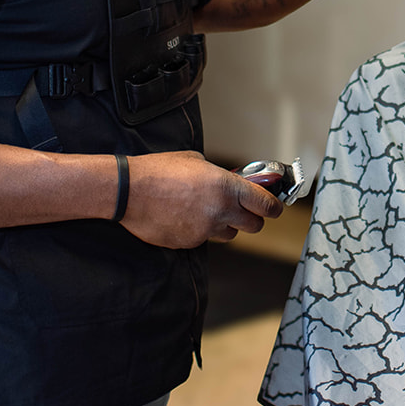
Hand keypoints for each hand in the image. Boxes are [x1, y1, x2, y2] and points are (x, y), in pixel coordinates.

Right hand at [119, 151, 281, 247]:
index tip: (276, 208)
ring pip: (229, 235)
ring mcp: (204, 230)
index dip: (274, 208)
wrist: (128, 191)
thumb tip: (231, 183)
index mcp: (227, 187)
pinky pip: (204, 240)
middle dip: (252, 219)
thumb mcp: (197, 162)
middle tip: (245, 211)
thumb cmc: (160, 170)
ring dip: (226, 226)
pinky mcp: (189, 243)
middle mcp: (220, 211)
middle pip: (254, 226)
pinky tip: (184, 217)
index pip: (265, 205)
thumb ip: (220, 176)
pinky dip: (200, 231)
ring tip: (208, 212)